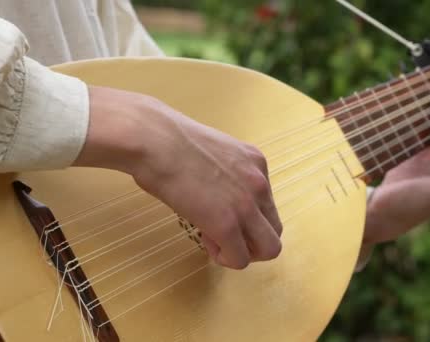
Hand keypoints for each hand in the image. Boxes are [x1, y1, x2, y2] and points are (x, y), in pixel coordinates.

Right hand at [75, 86, 282, 269]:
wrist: (154, 141)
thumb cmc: (168, 141)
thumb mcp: (212, 152)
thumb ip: (225, 173)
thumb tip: (216, 192)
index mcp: (256, 162)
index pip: (268, 205)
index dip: (246, 217)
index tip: (220, 212)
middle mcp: (260, 183)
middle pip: (274, 230)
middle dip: (252, 241)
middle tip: (223, 235)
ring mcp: (247, 205)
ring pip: (268, 249)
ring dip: (243, 252)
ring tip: (215, 240)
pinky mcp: (227, 224)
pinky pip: (240, 259)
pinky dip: (224, 257)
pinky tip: (205, 240)